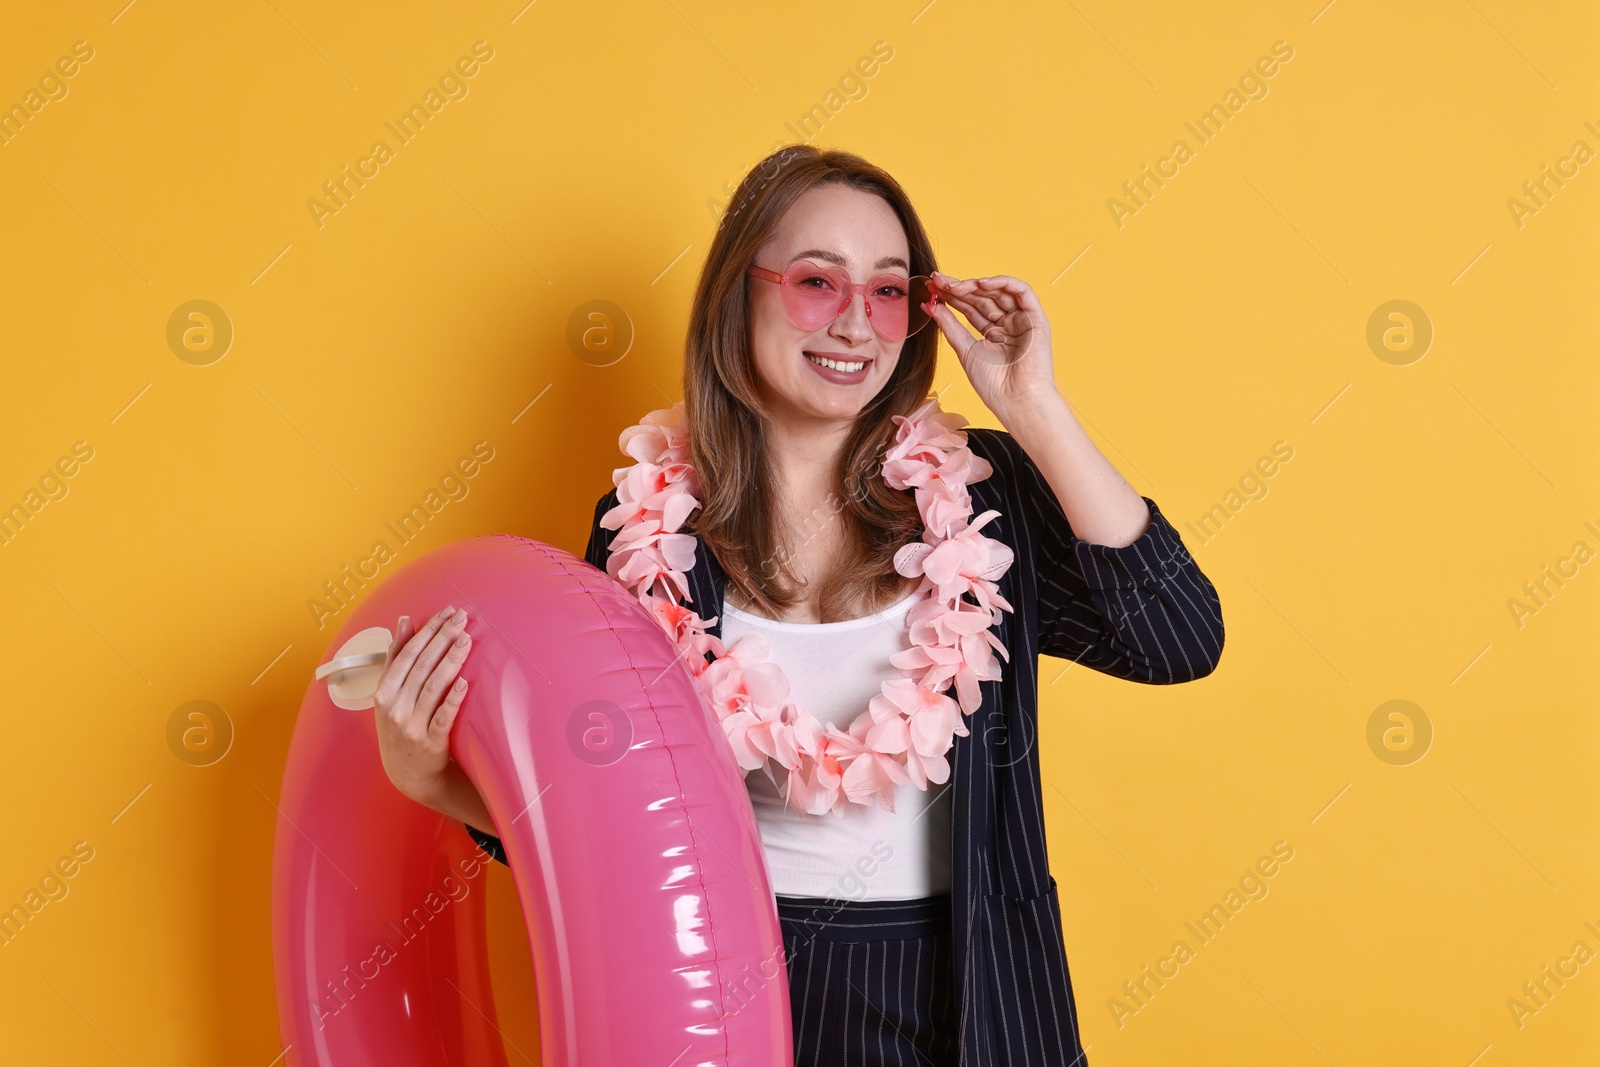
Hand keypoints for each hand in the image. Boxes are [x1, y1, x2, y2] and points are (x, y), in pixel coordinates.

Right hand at [373, 605, 472, 805]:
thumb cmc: (401, 727)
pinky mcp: (430, 744)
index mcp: (383, 693)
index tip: (446, 612)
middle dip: (442, 638)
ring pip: (432, 687)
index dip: (427, 631)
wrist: (408, 775)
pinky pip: (442, 718)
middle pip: (420, 666)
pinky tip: (465, 682)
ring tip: (466, 640)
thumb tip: (404, 620)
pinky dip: (453, 699)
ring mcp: (411, 726)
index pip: (406, 654)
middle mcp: (394, 708)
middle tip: (462, 618)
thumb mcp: (389, 695)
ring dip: (450, 661)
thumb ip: (396, 658)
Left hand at [924, 271, 1060, 421]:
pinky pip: (1023, 292)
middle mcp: (1008, 324)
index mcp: (992, 332)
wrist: (1016, 401)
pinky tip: (981, 284)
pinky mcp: (1036, 318)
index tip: (932, 288)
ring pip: (999, 292)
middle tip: (938, 282)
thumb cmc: (994, 384)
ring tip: (955, 285)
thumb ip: (949, 326)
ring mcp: (1022, 320)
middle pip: (982, 297)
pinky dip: (1003, 283)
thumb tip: (929, 305)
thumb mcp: (964, 349)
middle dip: (959, 287)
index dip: (952, 296)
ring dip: (976, 284)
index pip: (970, 307)